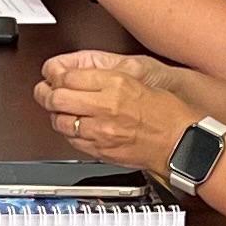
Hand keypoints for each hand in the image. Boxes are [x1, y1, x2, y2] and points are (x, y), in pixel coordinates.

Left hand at [33, 52, 193, 172]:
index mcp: (116, 84)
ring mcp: (101, 131)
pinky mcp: (101, 150)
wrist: (181, 142)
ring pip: (60, 122)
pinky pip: (72, 141)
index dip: (54, 75)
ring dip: (56, 115)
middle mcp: (106, 107)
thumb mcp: (139, 80)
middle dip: (45, 94)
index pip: (69, 76)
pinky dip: (69, 133)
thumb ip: (107, 78)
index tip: (53, 75)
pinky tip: (74, 128)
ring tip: (59, 111)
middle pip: (57, 98)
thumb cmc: (168, 113)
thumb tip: (81, 76)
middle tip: (44, 92)